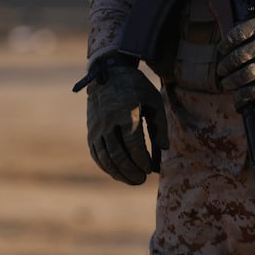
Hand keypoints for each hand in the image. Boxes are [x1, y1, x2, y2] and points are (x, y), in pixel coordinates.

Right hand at [86, 61, 167, 184]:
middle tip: (142, 180)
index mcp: (126, 112)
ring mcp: (97, 127)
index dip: (141, 159)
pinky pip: (96, 154)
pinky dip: (106, 167)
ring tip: (132, 180)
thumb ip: (159, 126)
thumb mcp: (153, 101)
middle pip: (117, 154)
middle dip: (130, 171)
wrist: (108, 73)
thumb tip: (163, 151)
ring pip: (104, 157)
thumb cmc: (136, 88)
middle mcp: (108, 121)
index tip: (149, 169)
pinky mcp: (91, 131)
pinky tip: (117, 173)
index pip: (132, 143)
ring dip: (118, 173)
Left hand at [215, 0, 254, 106]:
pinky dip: (248, 95)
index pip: (236, 35)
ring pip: (247, 74)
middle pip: (238, 57)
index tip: (221, 50)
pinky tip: (240, 98)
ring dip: (233, 81)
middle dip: (225, 66)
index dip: (225, 45)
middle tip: (221, 70)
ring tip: (227, 84)